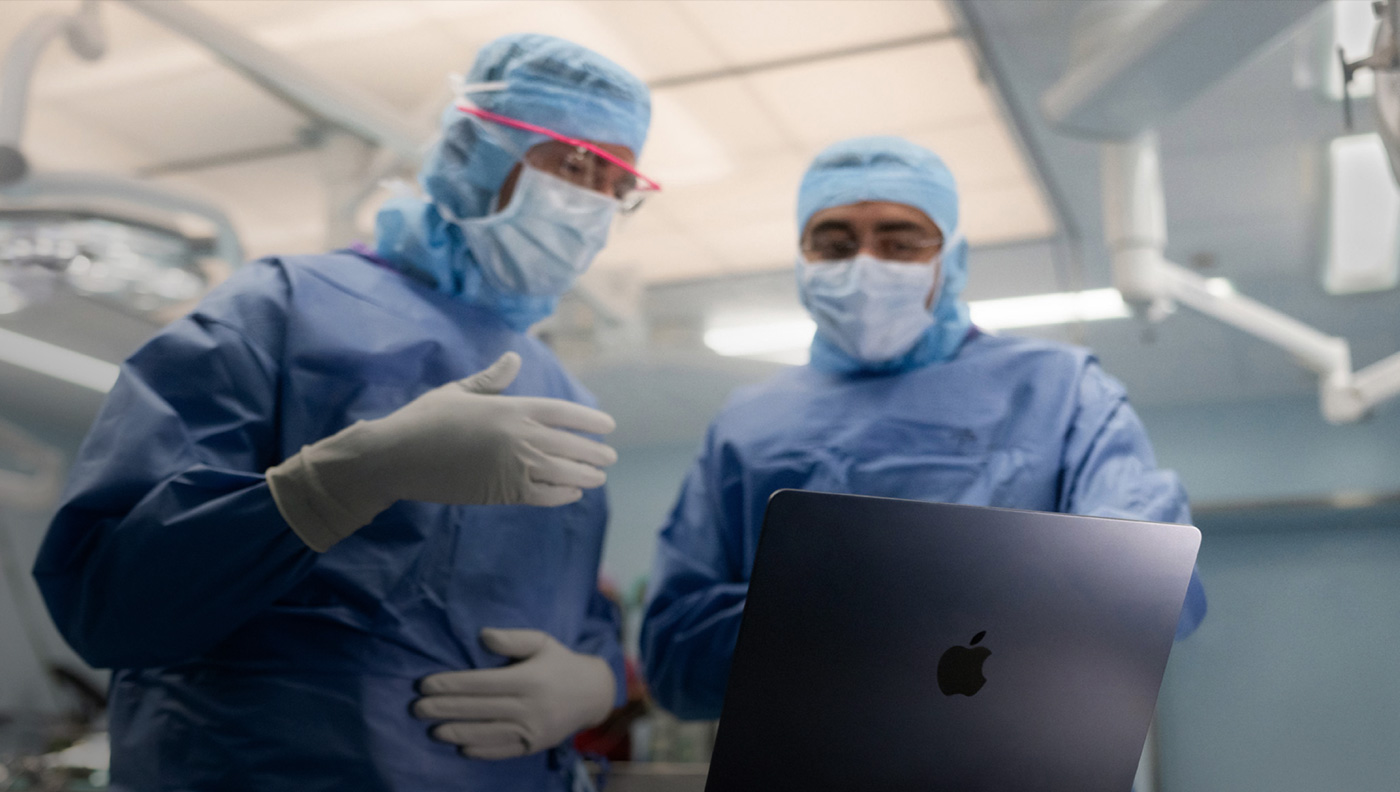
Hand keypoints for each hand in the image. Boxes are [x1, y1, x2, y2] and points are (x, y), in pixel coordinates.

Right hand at [266, 352, 617, 550]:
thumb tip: (514, 359)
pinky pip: (543, 495)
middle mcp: (519, 436)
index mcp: (511, 408)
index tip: (608, 426)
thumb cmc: (426, 419)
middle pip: (570, 444)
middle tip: (609, 457)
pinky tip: (572, 493)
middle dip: (593, 451)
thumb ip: (491, 380)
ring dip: (585, 475)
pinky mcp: (502, 492)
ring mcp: (513, 466)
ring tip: (598, 477)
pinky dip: (561, 495)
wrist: (398, 457)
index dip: (589, 420)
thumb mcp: (459, 391)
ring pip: (562, 472)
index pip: (564, 412)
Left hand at [413, 628, 615, 759]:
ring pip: (486, 732)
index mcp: (528, 679)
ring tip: (433, 730)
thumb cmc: (560, 662)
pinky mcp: (535, 745)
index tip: (425, 684)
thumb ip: (513, 638)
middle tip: (417, 708)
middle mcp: (529, 707)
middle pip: (478, 709)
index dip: (451, 685)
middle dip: (444, 708)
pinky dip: (481, 750)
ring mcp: (532, 730)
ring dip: (456, 731)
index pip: (480, 683)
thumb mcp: (542, 641)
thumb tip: (483, 637)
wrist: (593, 694)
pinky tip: (461, 746)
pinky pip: (503, 750)